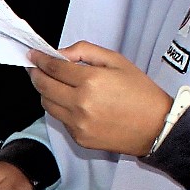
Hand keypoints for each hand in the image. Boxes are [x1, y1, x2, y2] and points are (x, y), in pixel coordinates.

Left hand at [29, 42, 172, 155]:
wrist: (157, 128)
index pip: (54, 68)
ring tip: (53, 84)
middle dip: (36, 74)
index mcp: (91, 81)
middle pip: (44, 87)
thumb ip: (85, 51)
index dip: (40, 59)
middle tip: (35, 68)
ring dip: (45, 92)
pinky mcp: (79, 138)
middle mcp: (80, 104)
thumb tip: (60, 53)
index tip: (32, 55)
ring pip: (47, 105)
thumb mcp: (117, 61)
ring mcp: (78, 124)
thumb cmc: (140, 92)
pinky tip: (71, 102)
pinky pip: (60, 120)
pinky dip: (60, 108)